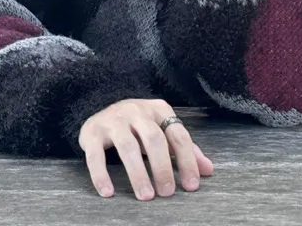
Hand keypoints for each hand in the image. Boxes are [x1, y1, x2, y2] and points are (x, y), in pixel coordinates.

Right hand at [78, 98, 213, 200]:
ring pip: (127, 147)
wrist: (101, 105)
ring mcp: (113, 120)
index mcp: (158, 109)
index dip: (187, 160)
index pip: (177, 134)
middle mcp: (136, 111)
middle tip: (168, 192)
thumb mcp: (163, 130)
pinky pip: (96, 155)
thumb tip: (209, 170)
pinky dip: (101, 175)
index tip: (191, 185)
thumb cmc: (139, 125)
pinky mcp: (92, 132)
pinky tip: (108, 192)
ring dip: (138, 173)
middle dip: (162, 167)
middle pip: (153, 139)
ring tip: (146, 196)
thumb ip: (184, 149)